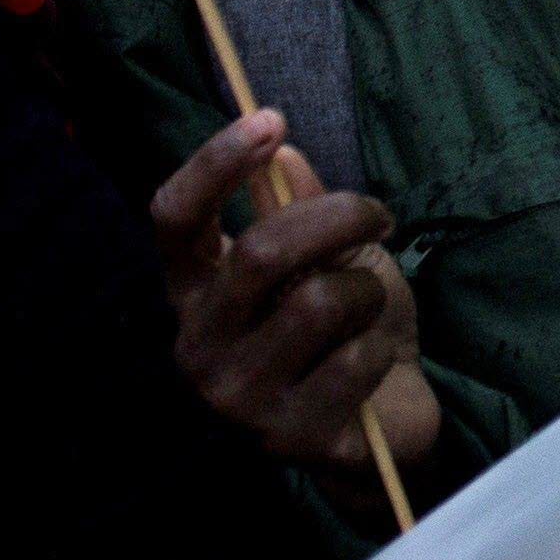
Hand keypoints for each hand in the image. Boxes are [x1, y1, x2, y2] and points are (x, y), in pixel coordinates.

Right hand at [153, 109, 437, 481]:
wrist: (386, 418)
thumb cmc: (347, 325)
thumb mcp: (328, 255)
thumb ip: (299, 208)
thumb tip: (284, 152)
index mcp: (195, 291)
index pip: (174, 218)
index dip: (215, 163)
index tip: (269, 119)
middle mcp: (197, 345)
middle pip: (259, 252)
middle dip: (338, 217)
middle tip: (377, 215)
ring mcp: (235, 399)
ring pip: (317, 303)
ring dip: (365, 290)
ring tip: (366, 307)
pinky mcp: (285, 439)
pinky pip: (354, 358)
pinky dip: (380, 346)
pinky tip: (371, 363)